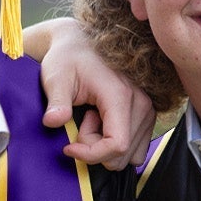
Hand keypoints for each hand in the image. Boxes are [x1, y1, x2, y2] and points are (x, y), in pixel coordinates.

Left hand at [30, 17, 154, 170]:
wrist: (80, 45)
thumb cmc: (67, 60)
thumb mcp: (55, 78)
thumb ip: (56, 102)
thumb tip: (52, 122)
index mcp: (120, 95)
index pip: (117, 145)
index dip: (91, 154)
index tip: (68, 147)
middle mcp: (141, 103)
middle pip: (122, 153)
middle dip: (95, 148)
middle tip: (81, 121)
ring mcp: (147, 110)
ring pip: (129, 154)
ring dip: (105, 145)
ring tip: (90, 118)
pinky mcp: (147, 115)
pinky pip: (135, 148)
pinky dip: (114, 143)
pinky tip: (101, 122)